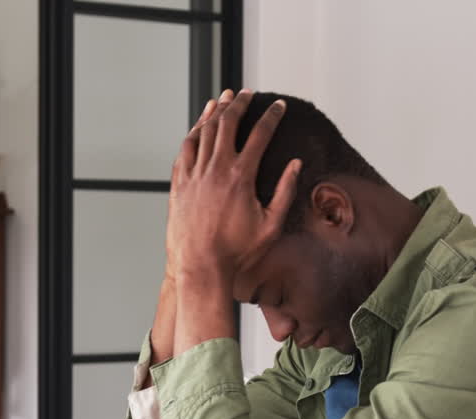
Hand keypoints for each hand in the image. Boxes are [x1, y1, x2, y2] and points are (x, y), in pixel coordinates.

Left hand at [166, 88, 301, 284]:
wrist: (200, 267)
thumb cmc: (237, 252)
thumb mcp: (271, 225)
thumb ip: (285, 191)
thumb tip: (296, 165)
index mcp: (241, 177)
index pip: (260, 134)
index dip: (271, 116)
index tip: (278, 106)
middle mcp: (215, 169)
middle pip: (228, 123)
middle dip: (239, 103)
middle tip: (247, 93)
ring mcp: (194, 174)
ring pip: (204, 131)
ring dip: (215, 111)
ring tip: (223, 98)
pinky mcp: (180, 183)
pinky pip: (186, 149)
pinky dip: (195, 131)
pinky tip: (200, 125)